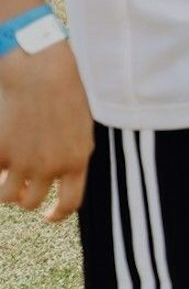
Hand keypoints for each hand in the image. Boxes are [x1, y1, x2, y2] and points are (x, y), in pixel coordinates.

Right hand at [0, 43, 93, 221]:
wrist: (42, 70)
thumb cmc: (67, 92)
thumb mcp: (81, 126)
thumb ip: (72, 156)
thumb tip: (58, 182)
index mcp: (77, 159)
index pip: (70, 203)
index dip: (57, 215)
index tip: (47, 217)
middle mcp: (50, 166)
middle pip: (32, 201)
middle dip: (26, 197)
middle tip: (23, 188)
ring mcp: (23, 161)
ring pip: (7, 196)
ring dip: (6, 189)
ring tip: (8, 176)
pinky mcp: (0, 153)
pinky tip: (1, 158)